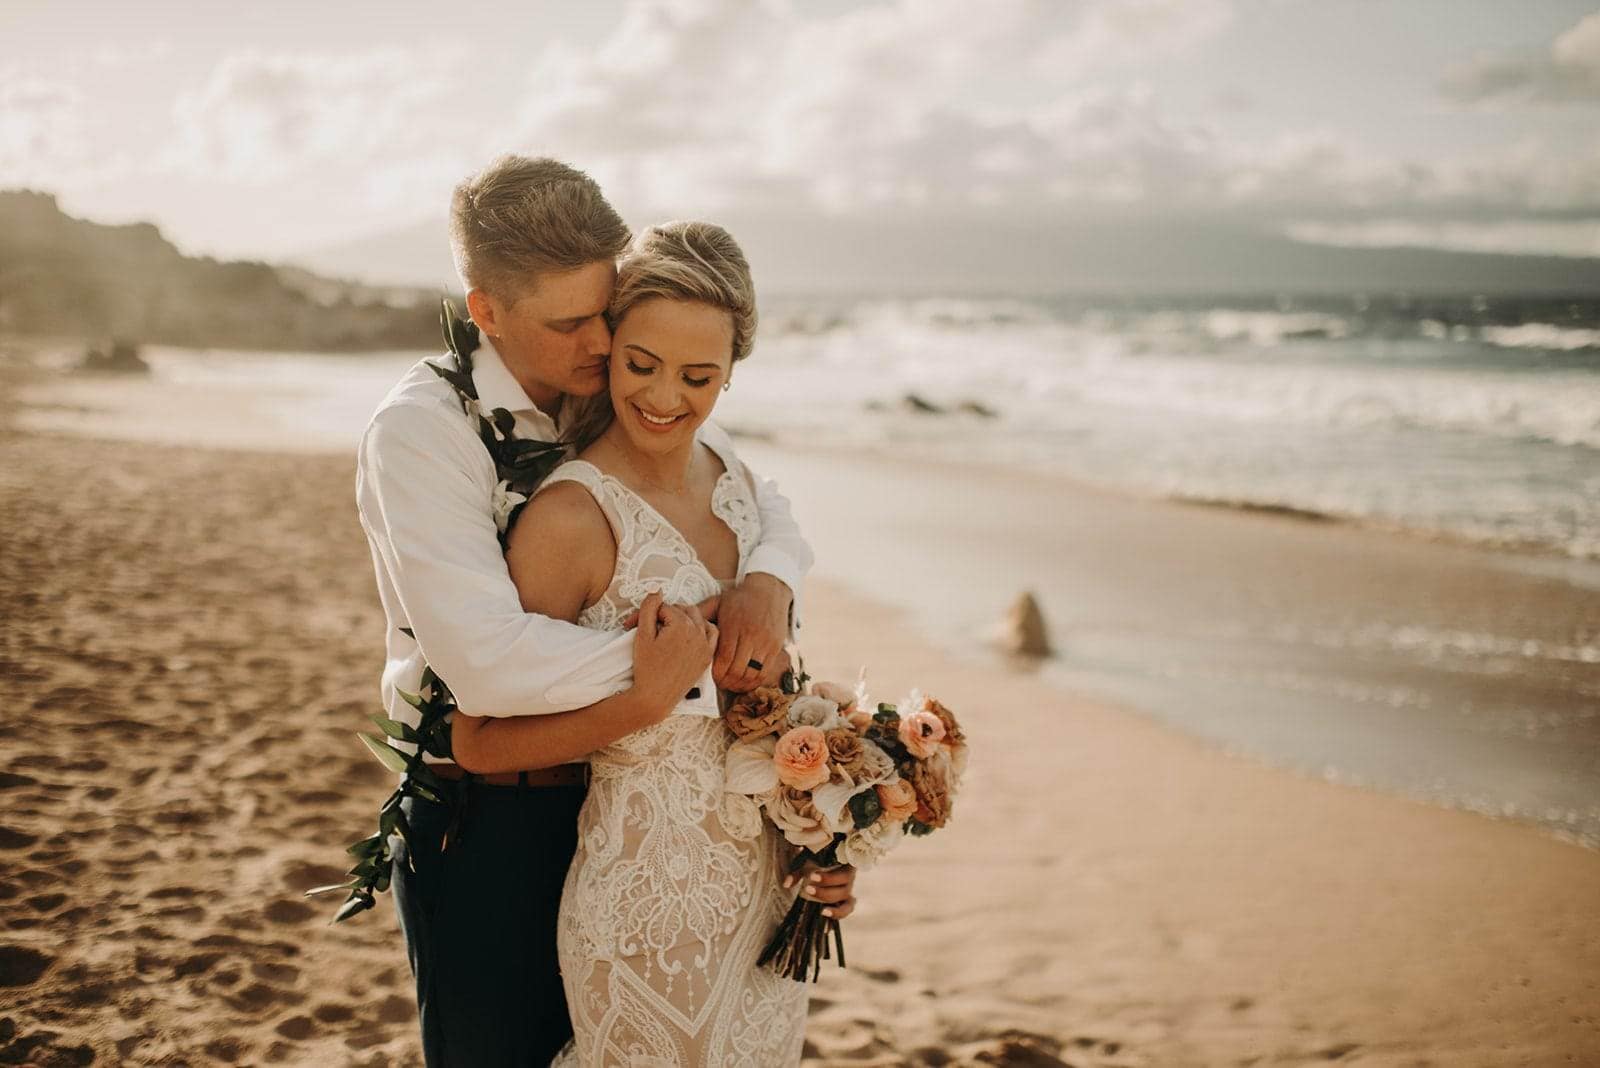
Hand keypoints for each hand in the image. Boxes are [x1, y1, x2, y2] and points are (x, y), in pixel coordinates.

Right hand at [629, 592, 716, 724]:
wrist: (655, 697)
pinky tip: (690, 633)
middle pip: (682, 610)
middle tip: (650, 626)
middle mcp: (698, 633)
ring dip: (684, 618)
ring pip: (698, 618)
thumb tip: (658, 590)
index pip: (664, 608)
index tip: (634, 626)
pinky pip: (712, 633)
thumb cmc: (646, 667)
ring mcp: (705, 645)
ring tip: (668, 628)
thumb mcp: (642, 634)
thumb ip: (649, 608)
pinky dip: (703, 629)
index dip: (648, 614)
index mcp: (682, 625)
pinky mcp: (707, 656)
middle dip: (666, 614)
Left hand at [711, 574, 792, 692]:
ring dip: (739, 684)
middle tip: (719, 684)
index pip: (724, 658)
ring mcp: (765, 643)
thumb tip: (679, 618)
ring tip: (731, 685)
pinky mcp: (776, 648)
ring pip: (751, 674)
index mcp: (734, 626)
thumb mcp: (718, 601)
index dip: (717, 673)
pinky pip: (764, 673)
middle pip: (737, 670)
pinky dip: (754, 682)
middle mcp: (751, 635)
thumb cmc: (740, 598)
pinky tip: (745, 682)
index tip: (712, 677)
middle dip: (726, 682)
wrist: (769, 590)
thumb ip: (701, 613)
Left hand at [783, 863, 856, 920]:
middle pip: (843, 891)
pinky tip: (826, 924)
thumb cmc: (816, 864)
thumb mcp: (806, 865)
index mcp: (845, 868)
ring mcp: (848, 895)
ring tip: (822, 912)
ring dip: (835, 910)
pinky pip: (845, 914)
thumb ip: (797, 874)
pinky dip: (836, 917)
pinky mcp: (845, 905)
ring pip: (847, 905)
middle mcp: (849, 882)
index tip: (812, 877)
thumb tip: (786, 884)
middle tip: (808, 889)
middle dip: (825, 892)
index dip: (829, 878)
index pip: (842, 874)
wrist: (825, 868)